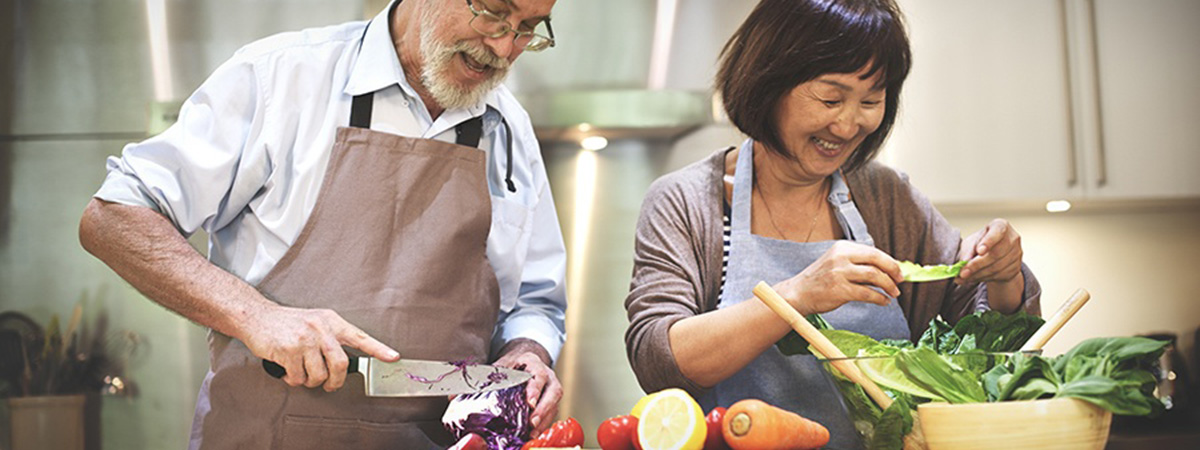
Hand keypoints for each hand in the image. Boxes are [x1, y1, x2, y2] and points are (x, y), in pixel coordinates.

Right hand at [241, 305, 398, 391]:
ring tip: (302, 373)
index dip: (378, 348)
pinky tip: (289, 371)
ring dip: (310, 381)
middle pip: (341, 364)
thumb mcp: (315, 320)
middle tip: (330, 385)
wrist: (257, 316)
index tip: (393, 357)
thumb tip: (346, 361)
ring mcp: (304, 339)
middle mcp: (320, 328)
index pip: (359, 336)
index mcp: (331, 321)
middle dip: (336, 382)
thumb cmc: (288, 322)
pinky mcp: (288, 350)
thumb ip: (332, 336)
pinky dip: (294, 380)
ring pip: (319, 375)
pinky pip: (299, 378)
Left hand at [493, 338, 560, 434]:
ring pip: (554, 405)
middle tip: (532, 422)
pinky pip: (551, 414)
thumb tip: (483, 383)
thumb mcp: (505, 363)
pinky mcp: (552, 402)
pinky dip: (543, 425)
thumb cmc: (514, 365)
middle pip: (553, 392)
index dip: (535, 390)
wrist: (526, 362)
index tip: (530, 403)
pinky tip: (533, 433)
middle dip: (543, 408)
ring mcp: (552, 390)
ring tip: (532, 432)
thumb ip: (497, 372)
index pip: (539, 376)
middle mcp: (549, 377)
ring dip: (544, 420)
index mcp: (535, 364)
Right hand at [774, 241, 900, 315]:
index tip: (898, 271)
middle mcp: (841, 257)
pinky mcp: (839, 290)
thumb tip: (887, 270)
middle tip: (900, 280)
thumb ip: (858, 264)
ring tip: (894, 293)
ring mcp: (839, 273)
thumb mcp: (837, 263)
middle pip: (876, 260)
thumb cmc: (820, 280)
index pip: (873, 251)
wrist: (798, 293)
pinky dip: (879, 298)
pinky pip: (867, 293)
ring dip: (888, 285)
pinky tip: (883, 301)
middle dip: (893, 270)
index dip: (890, 262)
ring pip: (874, 276)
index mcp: (842, 248)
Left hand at [956, 218, 1022, 284]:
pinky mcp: (1016, 268)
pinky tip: (974, 278)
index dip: (988, 242)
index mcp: (1001, 226)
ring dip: (978, 274)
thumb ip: (968, 250)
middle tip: (963, 272)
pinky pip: (999, 276)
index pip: (997, 232)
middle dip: (977, 265)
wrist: (993, 255)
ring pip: (997, 267)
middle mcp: (1012, 238)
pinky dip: (984, 278)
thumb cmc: (981, 244)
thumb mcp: (972, 242)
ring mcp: (1017, 254)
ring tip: (964, 276)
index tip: (979, 251)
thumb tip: (964, 262)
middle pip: (996, 253)